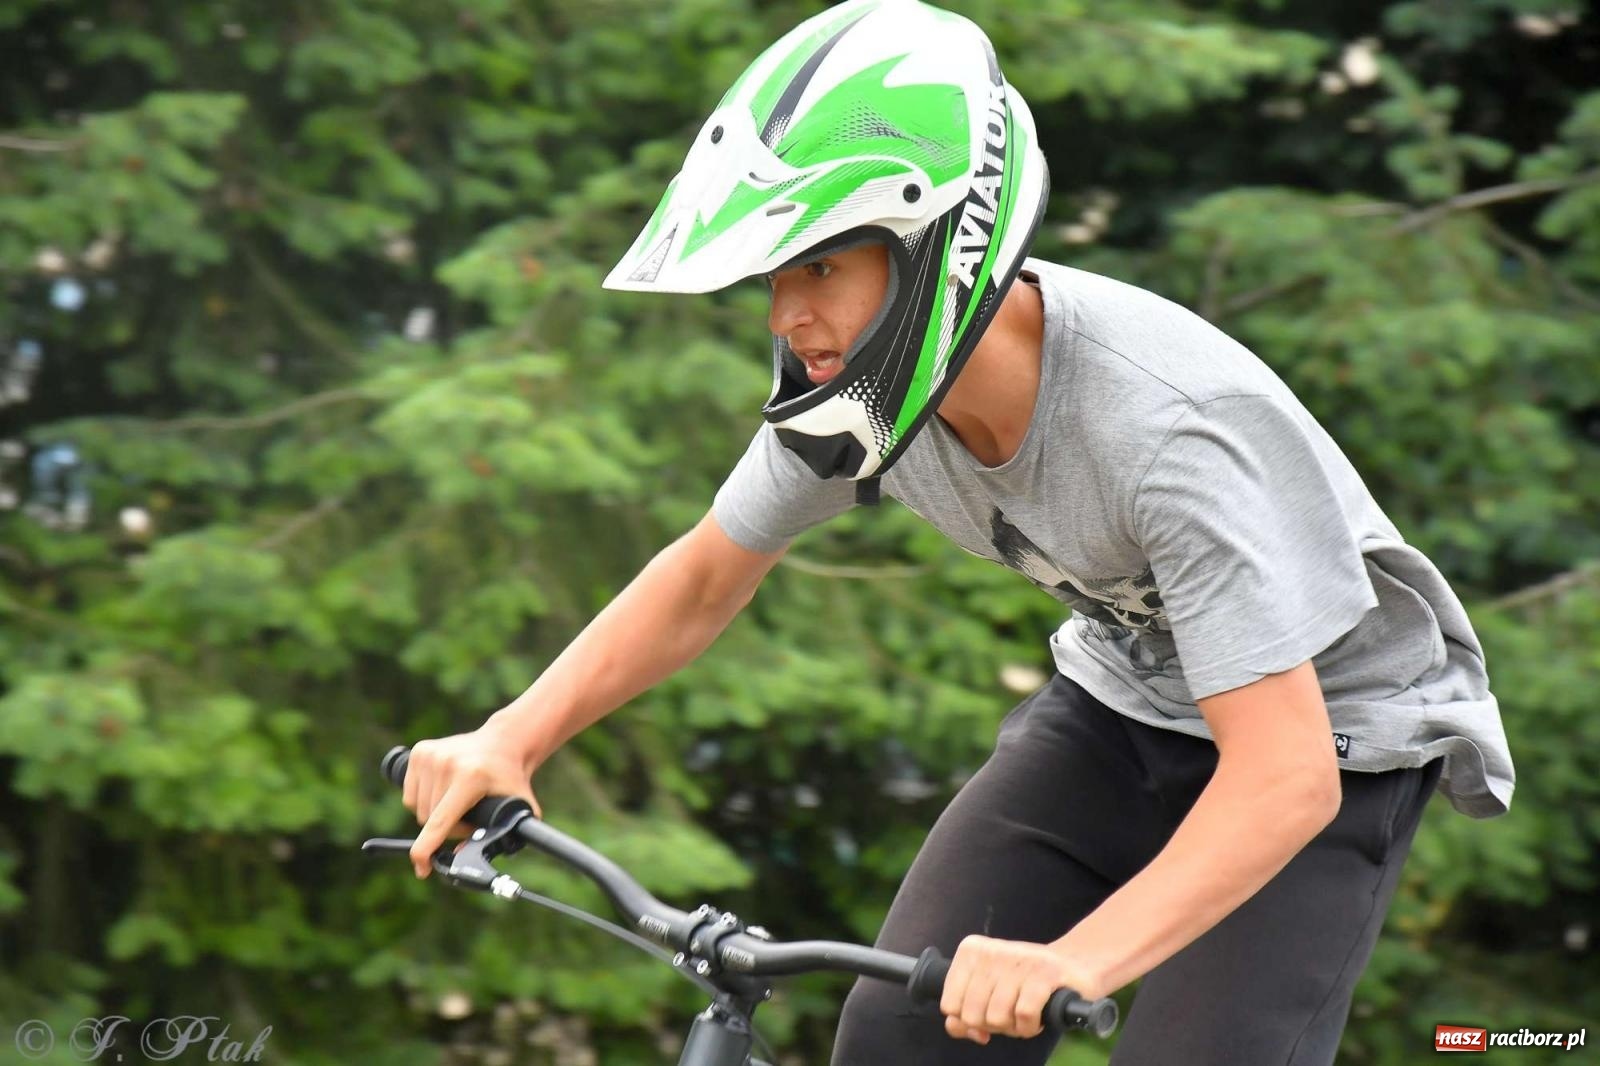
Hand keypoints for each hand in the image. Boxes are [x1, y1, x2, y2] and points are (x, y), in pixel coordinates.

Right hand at [402, 723, 542, 878]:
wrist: (505, 742)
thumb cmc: (511, 777)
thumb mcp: (518, 807)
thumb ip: (503, 834)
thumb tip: (466, 855)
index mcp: (470, 777)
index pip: (440, 821)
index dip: (427, 849)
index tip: (422, 869)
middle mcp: (446, 763)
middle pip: (428, 820)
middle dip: (446, 829)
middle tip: (467, 819)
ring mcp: (430, 755)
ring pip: (417, 808)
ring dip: (433, 815)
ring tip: (457, 804)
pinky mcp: (419, 751)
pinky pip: (410, 793)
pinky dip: (422, 800)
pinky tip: (442, 792)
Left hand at [940, 935, 1108, 1043]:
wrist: (1073, 966)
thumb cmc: (1025, 982)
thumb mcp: (987, 992)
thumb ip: (963, 1011)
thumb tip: (956, 1026)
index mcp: (972, 952)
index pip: (949, 1004)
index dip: (968, 1020)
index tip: (985, 1013)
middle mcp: (992, 952)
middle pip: (972, 1015)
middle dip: (992, 1025)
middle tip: (1009, 1014)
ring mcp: (1018, 961)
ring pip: (996, 1017)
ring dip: (1013, 1027)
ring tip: (1024, 1014)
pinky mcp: (1044, 973)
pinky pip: (1023, 1015)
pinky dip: (1030, 1026)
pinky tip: (1037, 1017)